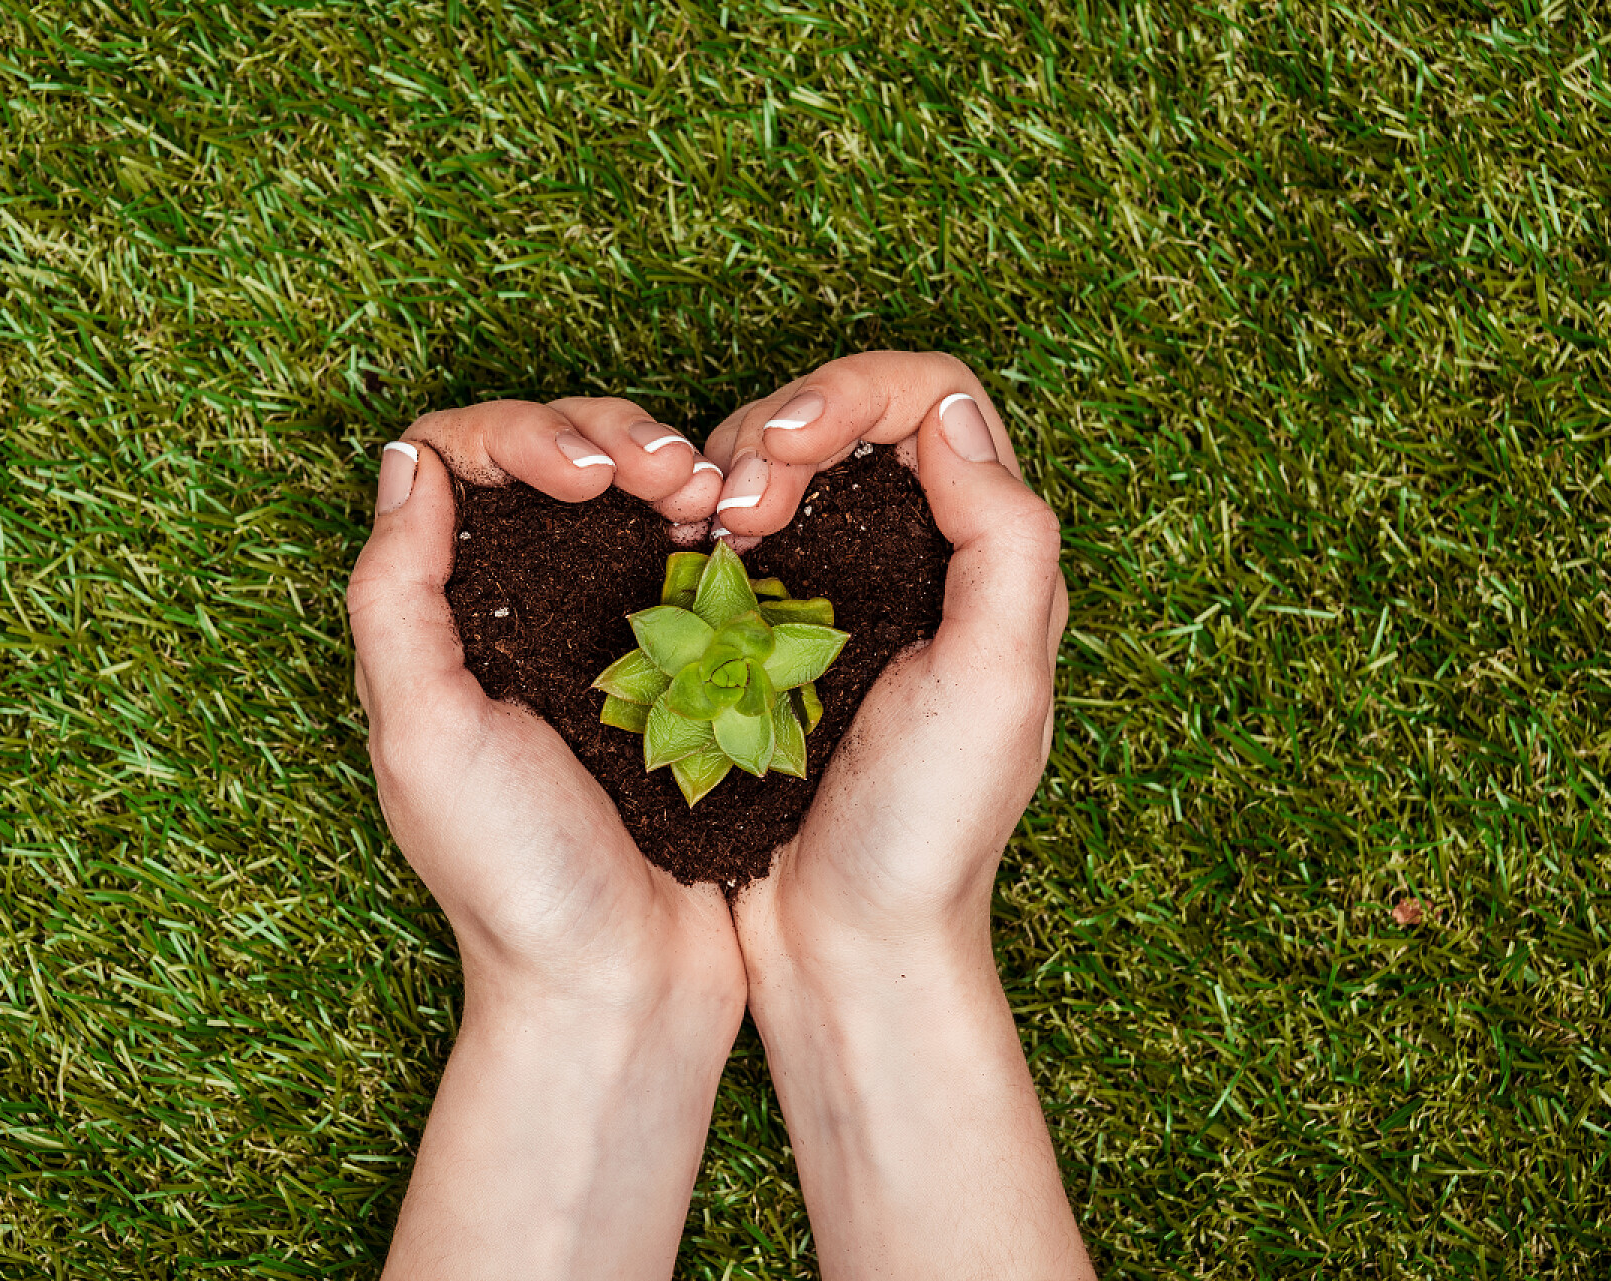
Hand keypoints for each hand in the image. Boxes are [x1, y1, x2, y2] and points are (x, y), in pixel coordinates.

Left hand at [350, 397, 744, 1278]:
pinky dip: (709, 525)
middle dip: (607, 435)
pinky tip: (736, 531)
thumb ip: (395, 595)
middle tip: (669, 473)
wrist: (625, 982)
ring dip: (664, 465)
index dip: (520, 436)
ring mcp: (601, 631)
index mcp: (441, 618)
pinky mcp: (681, 661)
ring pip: (622, 492)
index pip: (456, 462)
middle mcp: (514, 609)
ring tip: (708, 496)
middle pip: (546, 456)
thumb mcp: (423, 734)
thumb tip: (409, 460)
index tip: (583, 477)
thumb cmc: (516, 873)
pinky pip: (686, 555)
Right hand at [707, 353, 1092, 1277]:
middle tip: (738, 508)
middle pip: (846, 415)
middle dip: (779, 427)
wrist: (841, 945)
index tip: (784, 451)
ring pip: (778, 464)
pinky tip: (682, 564)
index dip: (851, 393)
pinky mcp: (761, 634)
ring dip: (731, 470)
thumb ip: (1003, 542)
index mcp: (986, 557)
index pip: (931, 398)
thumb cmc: (926, 832)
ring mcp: (834, 593)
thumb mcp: (996, 688)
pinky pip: (730, 536)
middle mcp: (915, 558)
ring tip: (709, 536)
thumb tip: (948, 419)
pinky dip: (698, 526)